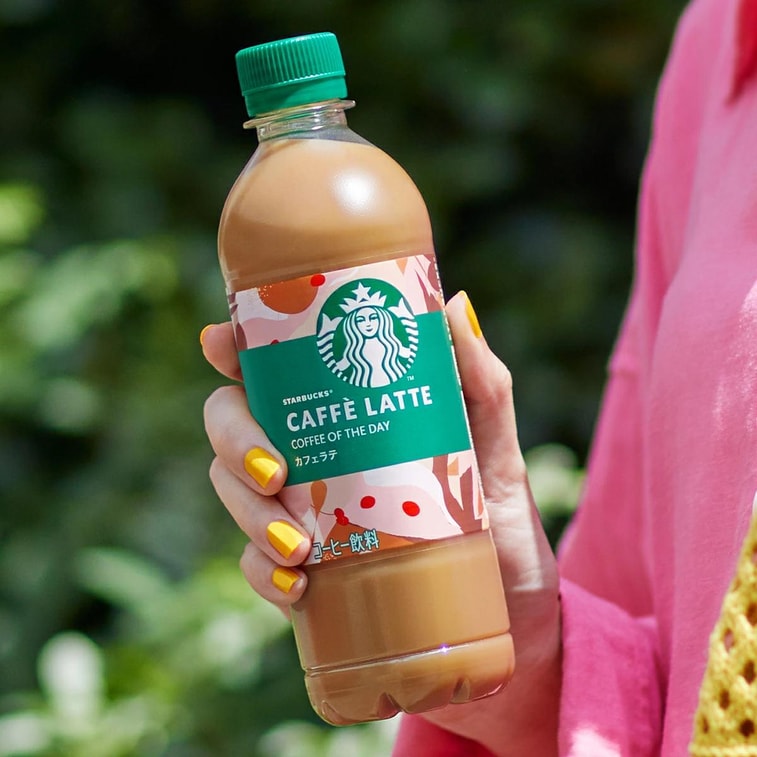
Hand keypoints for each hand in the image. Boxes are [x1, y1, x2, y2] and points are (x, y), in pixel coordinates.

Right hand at [201, 292, 560, 755]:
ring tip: (296, 545)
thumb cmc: (503, 527)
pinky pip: (259, 568)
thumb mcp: (497, 454)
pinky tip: (294, 586)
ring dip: (247, 515)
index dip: (234, 352)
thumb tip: (455, 303)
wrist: (513, 623)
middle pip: (235, 431)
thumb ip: (482, 384)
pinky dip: (263, 574)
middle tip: (274, 471)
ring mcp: (304, 519)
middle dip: (236, 443)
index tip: (219, 344)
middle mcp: (314, 462)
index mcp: (347, 420)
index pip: (274, 374)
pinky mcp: (307, 577)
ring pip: (236, 496)